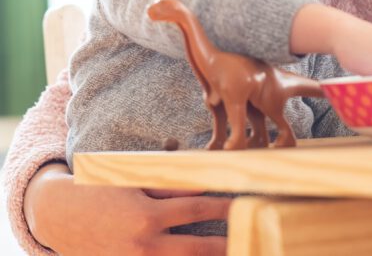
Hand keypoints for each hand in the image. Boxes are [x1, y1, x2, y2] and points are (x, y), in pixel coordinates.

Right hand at [24, 163, 229, 254]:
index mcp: (147, 217)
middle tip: (251, 238)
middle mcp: (143, 246)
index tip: (244, 204)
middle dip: (226, 245)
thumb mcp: (135, 182)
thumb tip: (204, 186)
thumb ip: (170, 187)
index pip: (198, 210)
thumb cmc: (103, 191)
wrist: (60, 216)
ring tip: (234, 253)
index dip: (224, 208)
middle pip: (196, 249)